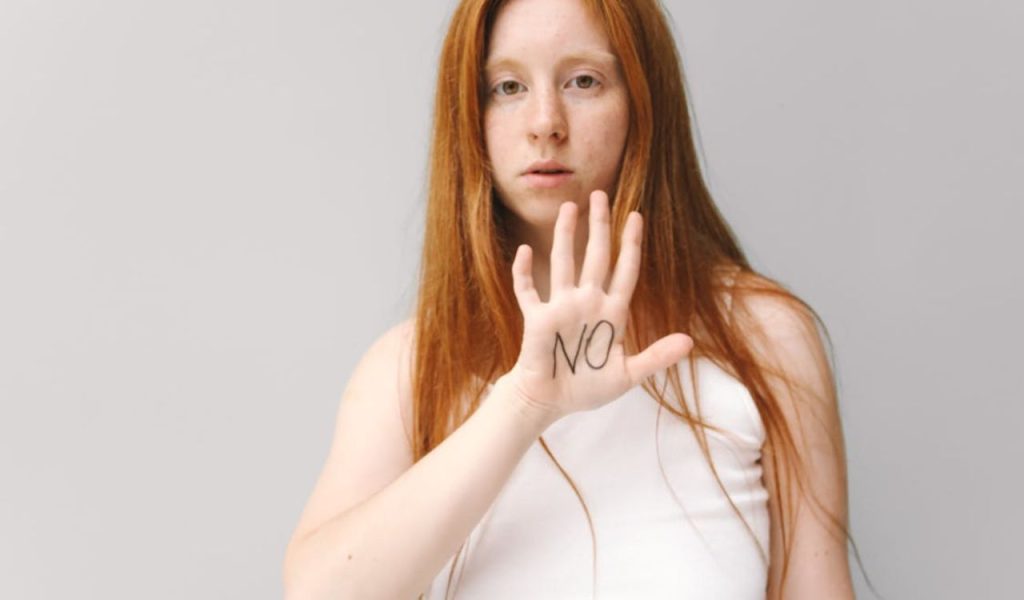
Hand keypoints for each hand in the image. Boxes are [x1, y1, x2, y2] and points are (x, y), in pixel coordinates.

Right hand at [503, 190, 693, 424]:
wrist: (551, 401)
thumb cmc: (586, 389)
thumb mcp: (628, 375)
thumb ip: (656, 357)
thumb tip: (690, 342)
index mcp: (611, 313)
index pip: (625, 270)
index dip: (631, 244)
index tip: (636, 217)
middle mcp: (587, 302)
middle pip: (595, 255)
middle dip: (599, 226)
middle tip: (601, 194)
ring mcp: (561, 307)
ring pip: (564, 262)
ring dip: (565, 235)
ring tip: (570, 207)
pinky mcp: (537, 318)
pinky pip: (528, 290)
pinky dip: (524, 272)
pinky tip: (526, 251)